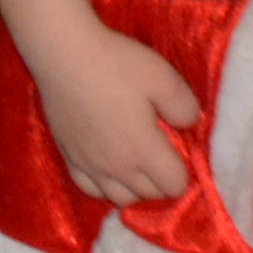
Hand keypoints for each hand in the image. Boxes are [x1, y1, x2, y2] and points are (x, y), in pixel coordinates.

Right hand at [27, 22, 206, 210]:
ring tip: (137, 164)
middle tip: (162, 153)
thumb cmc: (116, 64)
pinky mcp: (68, 156)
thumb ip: (186, 108)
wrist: (63, 54)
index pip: (175, 185)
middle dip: (162, 181)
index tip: (180, 149)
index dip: (184, 171)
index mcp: (144, 151)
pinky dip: (104, 186)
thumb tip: (189, 125)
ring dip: (135, 188)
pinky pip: (89, 189)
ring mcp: (89, 165)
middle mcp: (117, 168)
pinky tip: (107, 167)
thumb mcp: (164, 78)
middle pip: (149, 195)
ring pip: (120, 198)